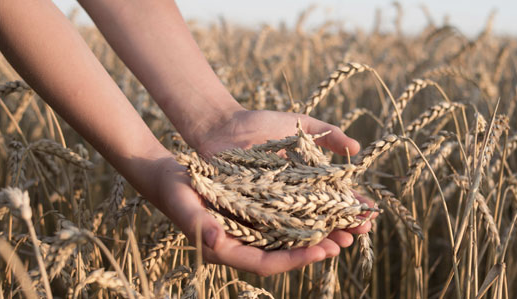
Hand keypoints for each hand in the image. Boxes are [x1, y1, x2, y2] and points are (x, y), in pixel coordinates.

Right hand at [154, 157, 347, 275]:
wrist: (171, 177)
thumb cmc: (174, 191)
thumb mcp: (184, 204)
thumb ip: (199, 225)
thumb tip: (219, 243)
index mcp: (227, 250)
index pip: (266, 263)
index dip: (294, 260)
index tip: (321, 251)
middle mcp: (243, 244)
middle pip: (284, 254)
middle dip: (314, 250)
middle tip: (344, 242)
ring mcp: (251, 230)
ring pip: (288, 237)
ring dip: (316, 233)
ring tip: (345, 227)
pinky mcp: (256, 214)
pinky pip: (284, 219)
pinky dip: (305, 215)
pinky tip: (324, 206)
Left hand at [189, 110, 377, 262]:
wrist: (223, 127)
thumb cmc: (261, 124)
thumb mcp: (299, 125)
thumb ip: (327, 134)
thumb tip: (357, 148)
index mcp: (308, 180)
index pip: (336, 197)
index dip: (353, 206)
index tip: (370, 213)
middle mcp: (293, 198)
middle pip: (322, 218)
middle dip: (342, 228)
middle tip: (357, 235)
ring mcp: (273, 209)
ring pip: (301, 230)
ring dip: (321, 240)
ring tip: (338, 247)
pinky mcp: (252, 215)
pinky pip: (272, 231)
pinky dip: (289, 240)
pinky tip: (304, 248)